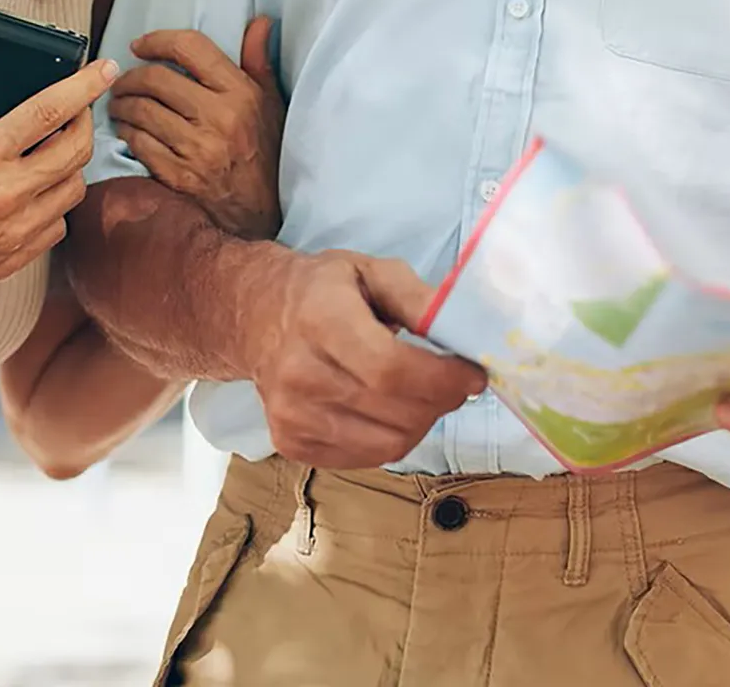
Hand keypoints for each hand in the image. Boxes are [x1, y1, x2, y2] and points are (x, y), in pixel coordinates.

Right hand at [0, 54, 116, 323]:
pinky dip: (57, 205)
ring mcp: (16, 229)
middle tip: (79, 109)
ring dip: (74, 164)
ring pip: (75, 189)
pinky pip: (58, 225)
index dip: (85, 84)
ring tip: (59, 150)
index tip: (103, 70)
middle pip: (78, 149)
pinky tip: (40, 193)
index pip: (50, 110)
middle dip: (86, 121)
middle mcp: (7, 194)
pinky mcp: (15, 256)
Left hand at [108, 20, 282, 240]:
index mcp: (240, 92)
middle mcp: (219, 116)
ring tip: (119, 103)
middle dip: (131, 76)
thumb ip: (258, 59)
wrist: (263, 210)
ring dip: (122, 104)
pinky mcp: (180, 175)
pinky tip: (127, 129)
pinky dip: (126, 133)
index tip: (141, 44)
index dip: (158, 40)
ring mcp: (197, 148)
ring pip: (141, 111)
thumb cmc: (265, 151)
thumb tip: (259, 22)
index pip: (190, 48)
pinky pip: (139, 143)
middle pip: (156, 79)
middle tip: (123, 80)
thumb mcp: (270, 101)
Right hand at [237, 246, 486, 467]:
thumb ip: (417, 297)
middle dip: (441, 401)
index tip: (474, 374)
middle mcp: (299, 373)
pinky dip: (392, 438)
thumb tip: (463, 330)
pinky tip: (390, 409)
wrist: (255, 315)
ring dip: (421, 422)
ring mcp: (290, 415)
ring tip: (424, 394)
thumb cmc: (322, 288)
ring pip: (387, 445)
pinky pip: (364, 459)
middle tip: (454, 382)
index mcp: (320, 320)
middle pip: (395, 413)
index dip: (442, 379)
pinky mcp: (290, 442)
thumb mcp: (371, 271)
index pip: (391, 369)